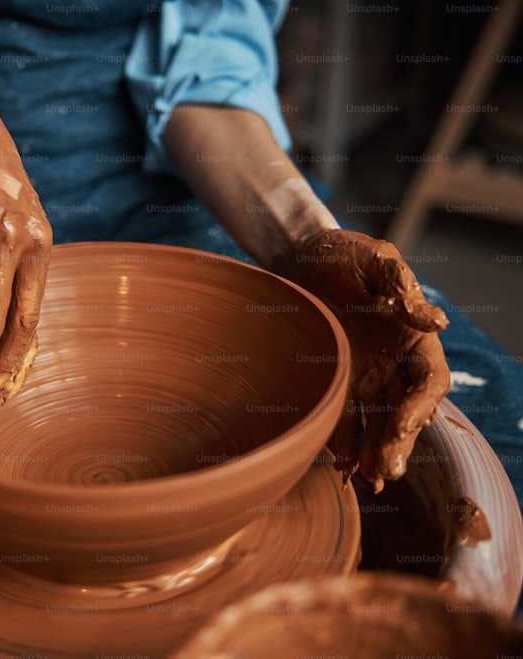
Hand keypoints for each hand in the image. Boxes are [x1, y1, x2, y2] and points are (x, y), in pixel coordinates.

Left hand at [276, 229, 450, 491]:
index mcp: (411, 338)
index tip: (407, 424)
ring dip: (376, 453)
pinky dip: (345, 446)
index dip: (421, 406)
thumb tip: (434, 322)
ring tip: (372, 480)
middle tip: (389, 471)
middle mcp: (392, 364)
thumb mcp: (372, 258)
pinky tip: (344, 470)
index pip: (428, 381)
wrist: (300, 256)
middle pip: (403, 412)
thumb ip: (399, 284)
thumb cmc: (342, 253)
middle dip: (399, 442)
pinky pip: (343, 421)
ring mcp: (363, 377)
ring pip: (376, 424)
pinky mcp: (332, 383)